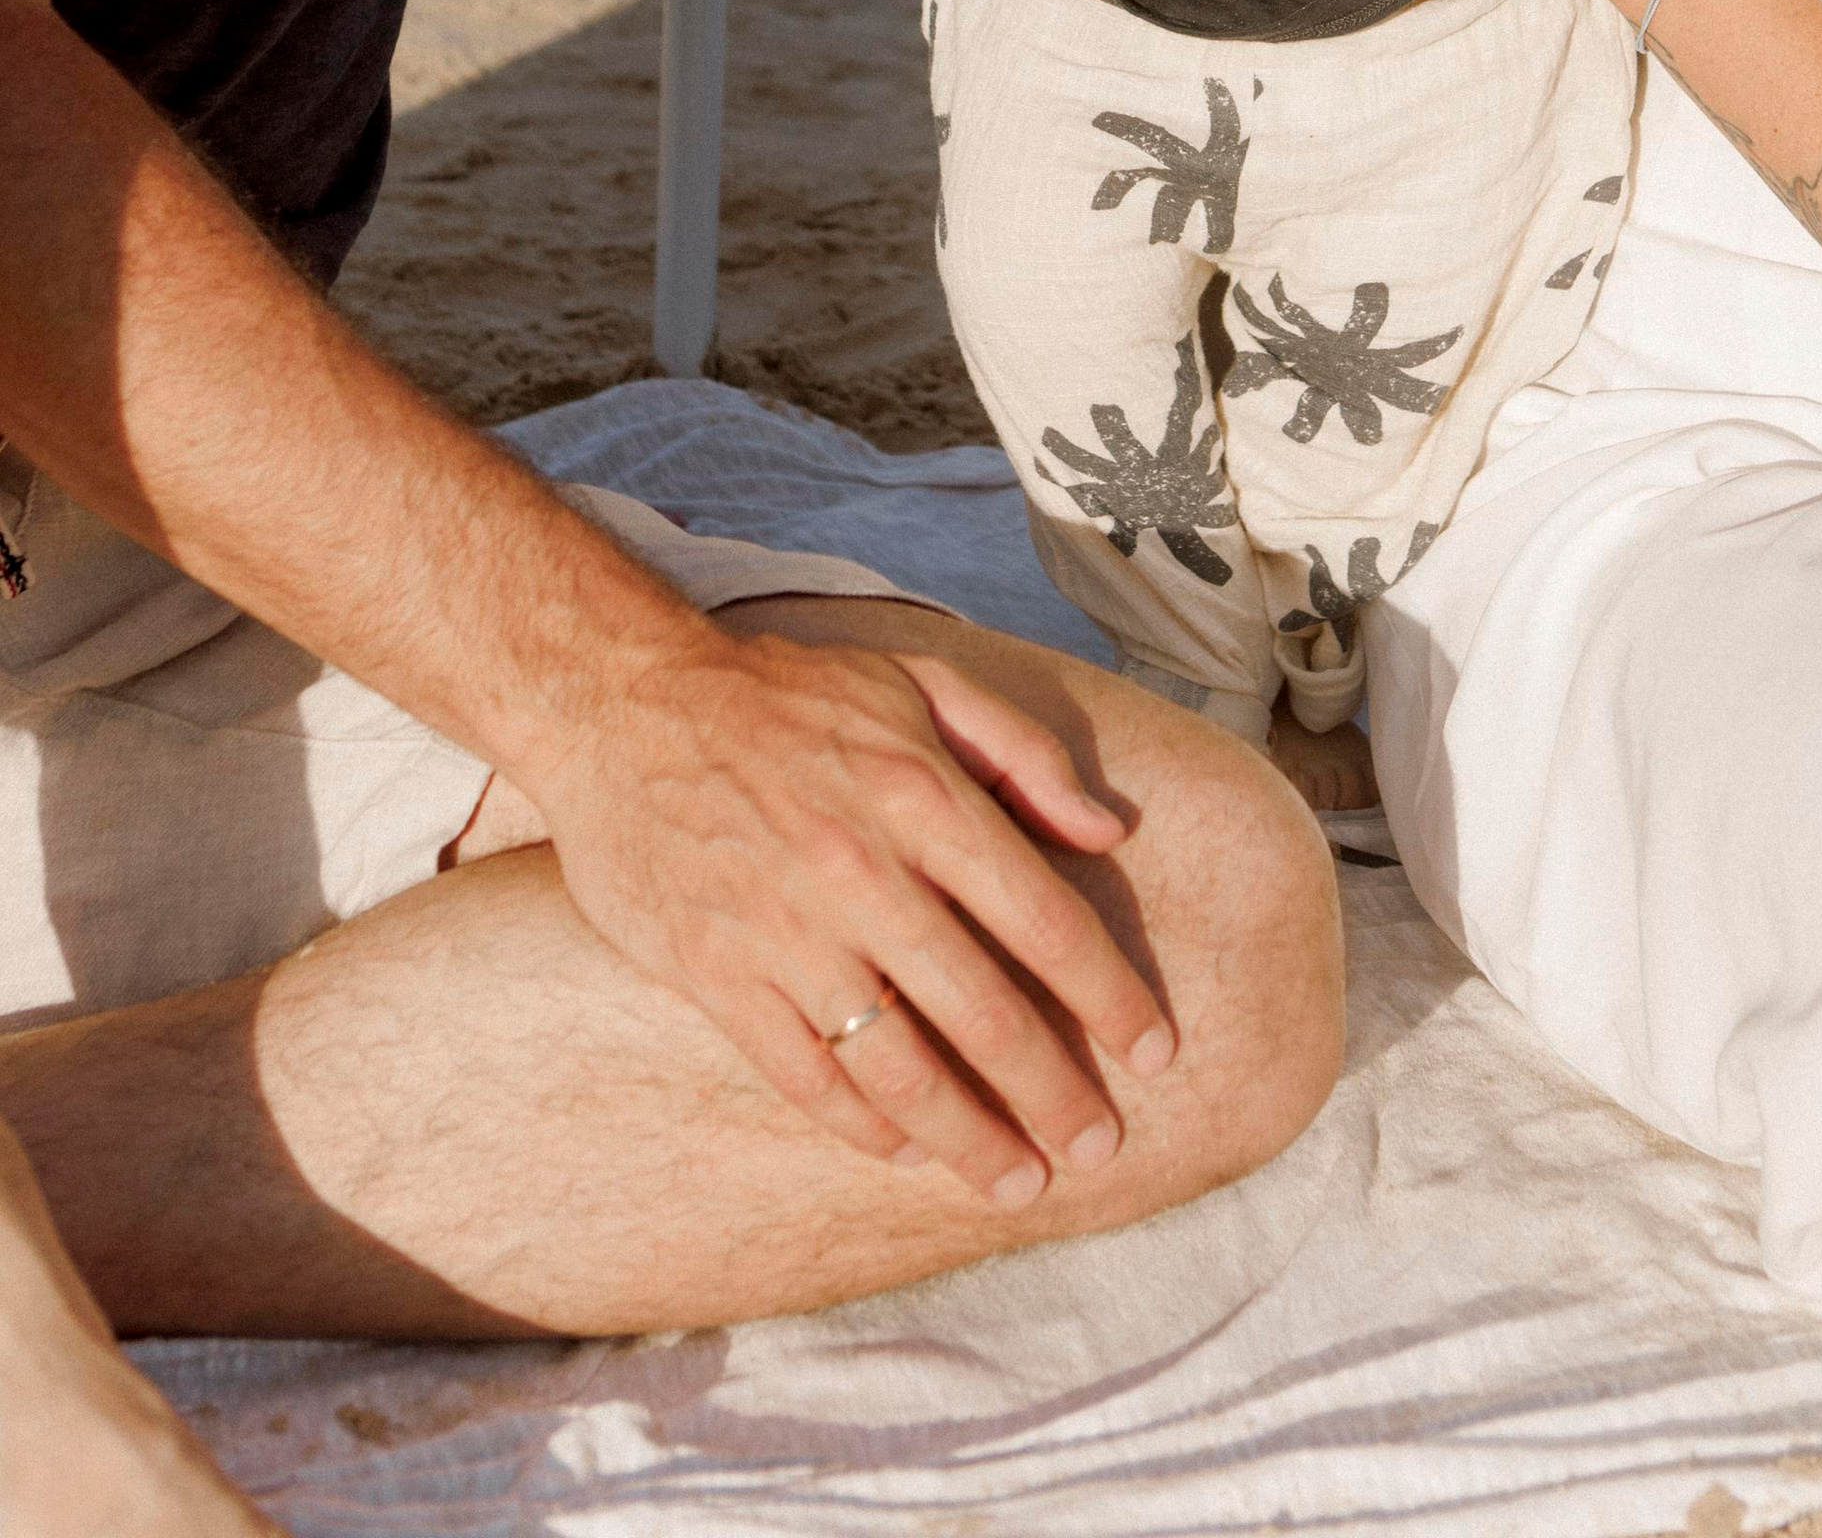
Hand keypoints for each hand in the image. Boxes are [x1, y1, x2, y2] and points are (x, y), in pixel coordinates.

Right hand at [524, 615, 1176, 1204]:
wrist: (625, 702)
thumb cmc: (788, 694)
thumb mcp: (918, 679)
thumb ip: (1024, 751)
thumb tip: (1109, 830)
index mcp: (923, 795)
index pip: (1045, 919)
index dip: (1109, 997)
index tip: (1155, 1052)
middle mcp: (864, 871)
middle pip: (986, 1011)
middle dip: (1055, 1094)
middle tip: (1101, 1149)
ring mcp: (787, 931)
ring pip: (901, 1067)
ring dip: (970, 1139)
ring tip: (1018, 1183)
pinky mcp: (718, 975)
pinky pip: (806, 1077)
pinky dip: (863, 1126)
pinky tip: (907, 1151)